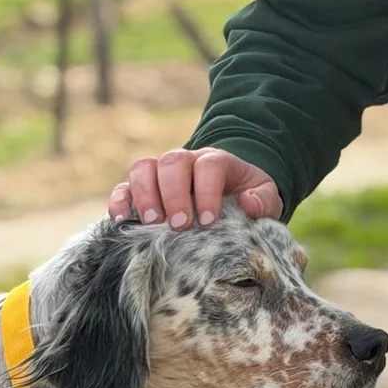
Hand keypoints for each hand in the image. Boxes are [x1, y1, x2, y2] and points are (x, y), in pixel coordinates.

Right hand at [107, 148, 282, 227]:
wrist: (231, 195)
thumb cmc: (248, 199)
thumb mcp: (266, 197)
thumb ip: (264, 200)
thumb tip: (249, 204)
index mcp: (216, 162)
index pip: (207, 165)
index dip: (206, 191)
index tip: (209, 220)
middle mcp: (185, 162)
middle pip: (171, 162)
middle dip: (173, 194)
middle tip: (179, 225)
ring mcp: (161, 175)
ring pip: (144, 169)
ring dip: (145, 196)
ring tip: (152, 224)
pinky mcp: (143, 191)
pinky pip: (124, 188)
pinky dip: (120, 201)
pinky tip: (122, 221)